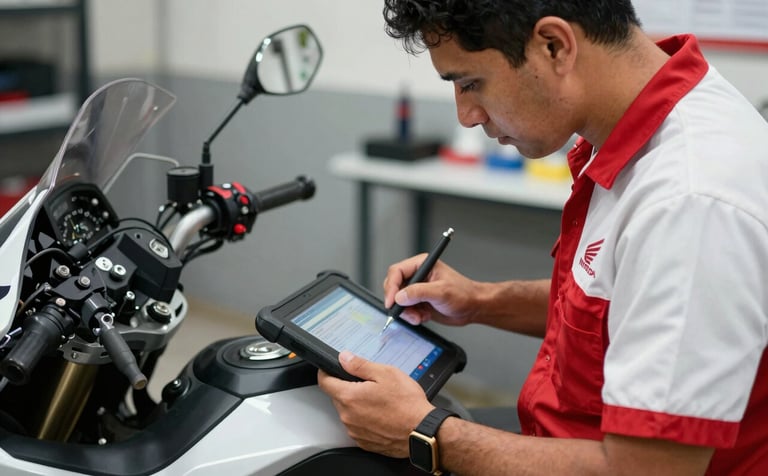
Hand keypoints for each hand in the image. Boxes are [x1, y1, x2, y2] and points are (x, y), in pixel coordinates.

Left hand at [317, 351, 433, 457]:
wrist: (422, 431)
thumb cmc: (407, 404)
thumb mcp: (386, 374)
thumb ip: (360, 365)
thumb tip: (344, 358)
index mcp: (350, 397)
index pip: (325, 382)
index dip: (325, 372)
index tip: (329, 369)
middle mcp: (348, 416)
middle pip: (337, 397)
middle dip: (348, 388)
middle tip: (369, 385)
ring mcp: (355, 431)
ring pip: (348, 412)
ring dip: (357, 405)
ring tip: (380, 401)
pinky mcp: (364, 442)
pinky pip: (357, 426)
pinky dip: (365, 420)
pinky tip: (382, 415)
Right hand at [383, 254, 479, 325]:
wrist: (473, 308)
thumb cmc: (464, 294)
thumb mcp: (441, 292)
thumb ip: (418, 293)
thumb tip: (399, 296)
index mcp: (422, 264)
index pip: (397, 272)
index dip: (391, 286)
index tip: (392, 301)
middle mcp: (417, 275)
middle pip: (394, 286)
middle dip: (398, 302)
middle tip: (405, 312)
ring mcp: (417, 289)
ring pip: (398, 301)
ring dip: (407, 312)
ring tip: (420, 316)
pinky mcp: (418, 301)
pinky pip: (405, 310)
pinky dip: (412, 316)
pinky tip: (424, 317)